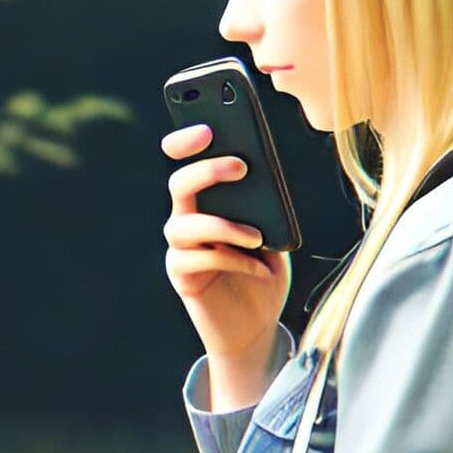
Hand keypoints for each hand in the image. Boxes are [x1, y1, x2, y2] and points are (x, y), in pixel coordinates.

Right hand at [161, 122, 290, 359]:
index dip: (188, 142)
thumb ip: (264, 206)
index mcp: (206, 201)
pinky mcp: (183, 277)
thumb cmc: (262, 271)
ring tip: (257, 237)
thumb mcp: (272, 231)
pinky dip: (234, 261)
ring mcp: (181, 249)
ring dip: (225, 227)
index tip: (208, 128)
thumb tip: (264, 178)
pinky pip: (200, 260)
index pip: (186, 162)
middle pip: (180, 184)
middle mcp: (186, 220)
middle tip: (240, 166)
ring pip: (186, 225)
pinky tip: (259, 268)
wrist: (256, 324)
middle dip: (207, 169)